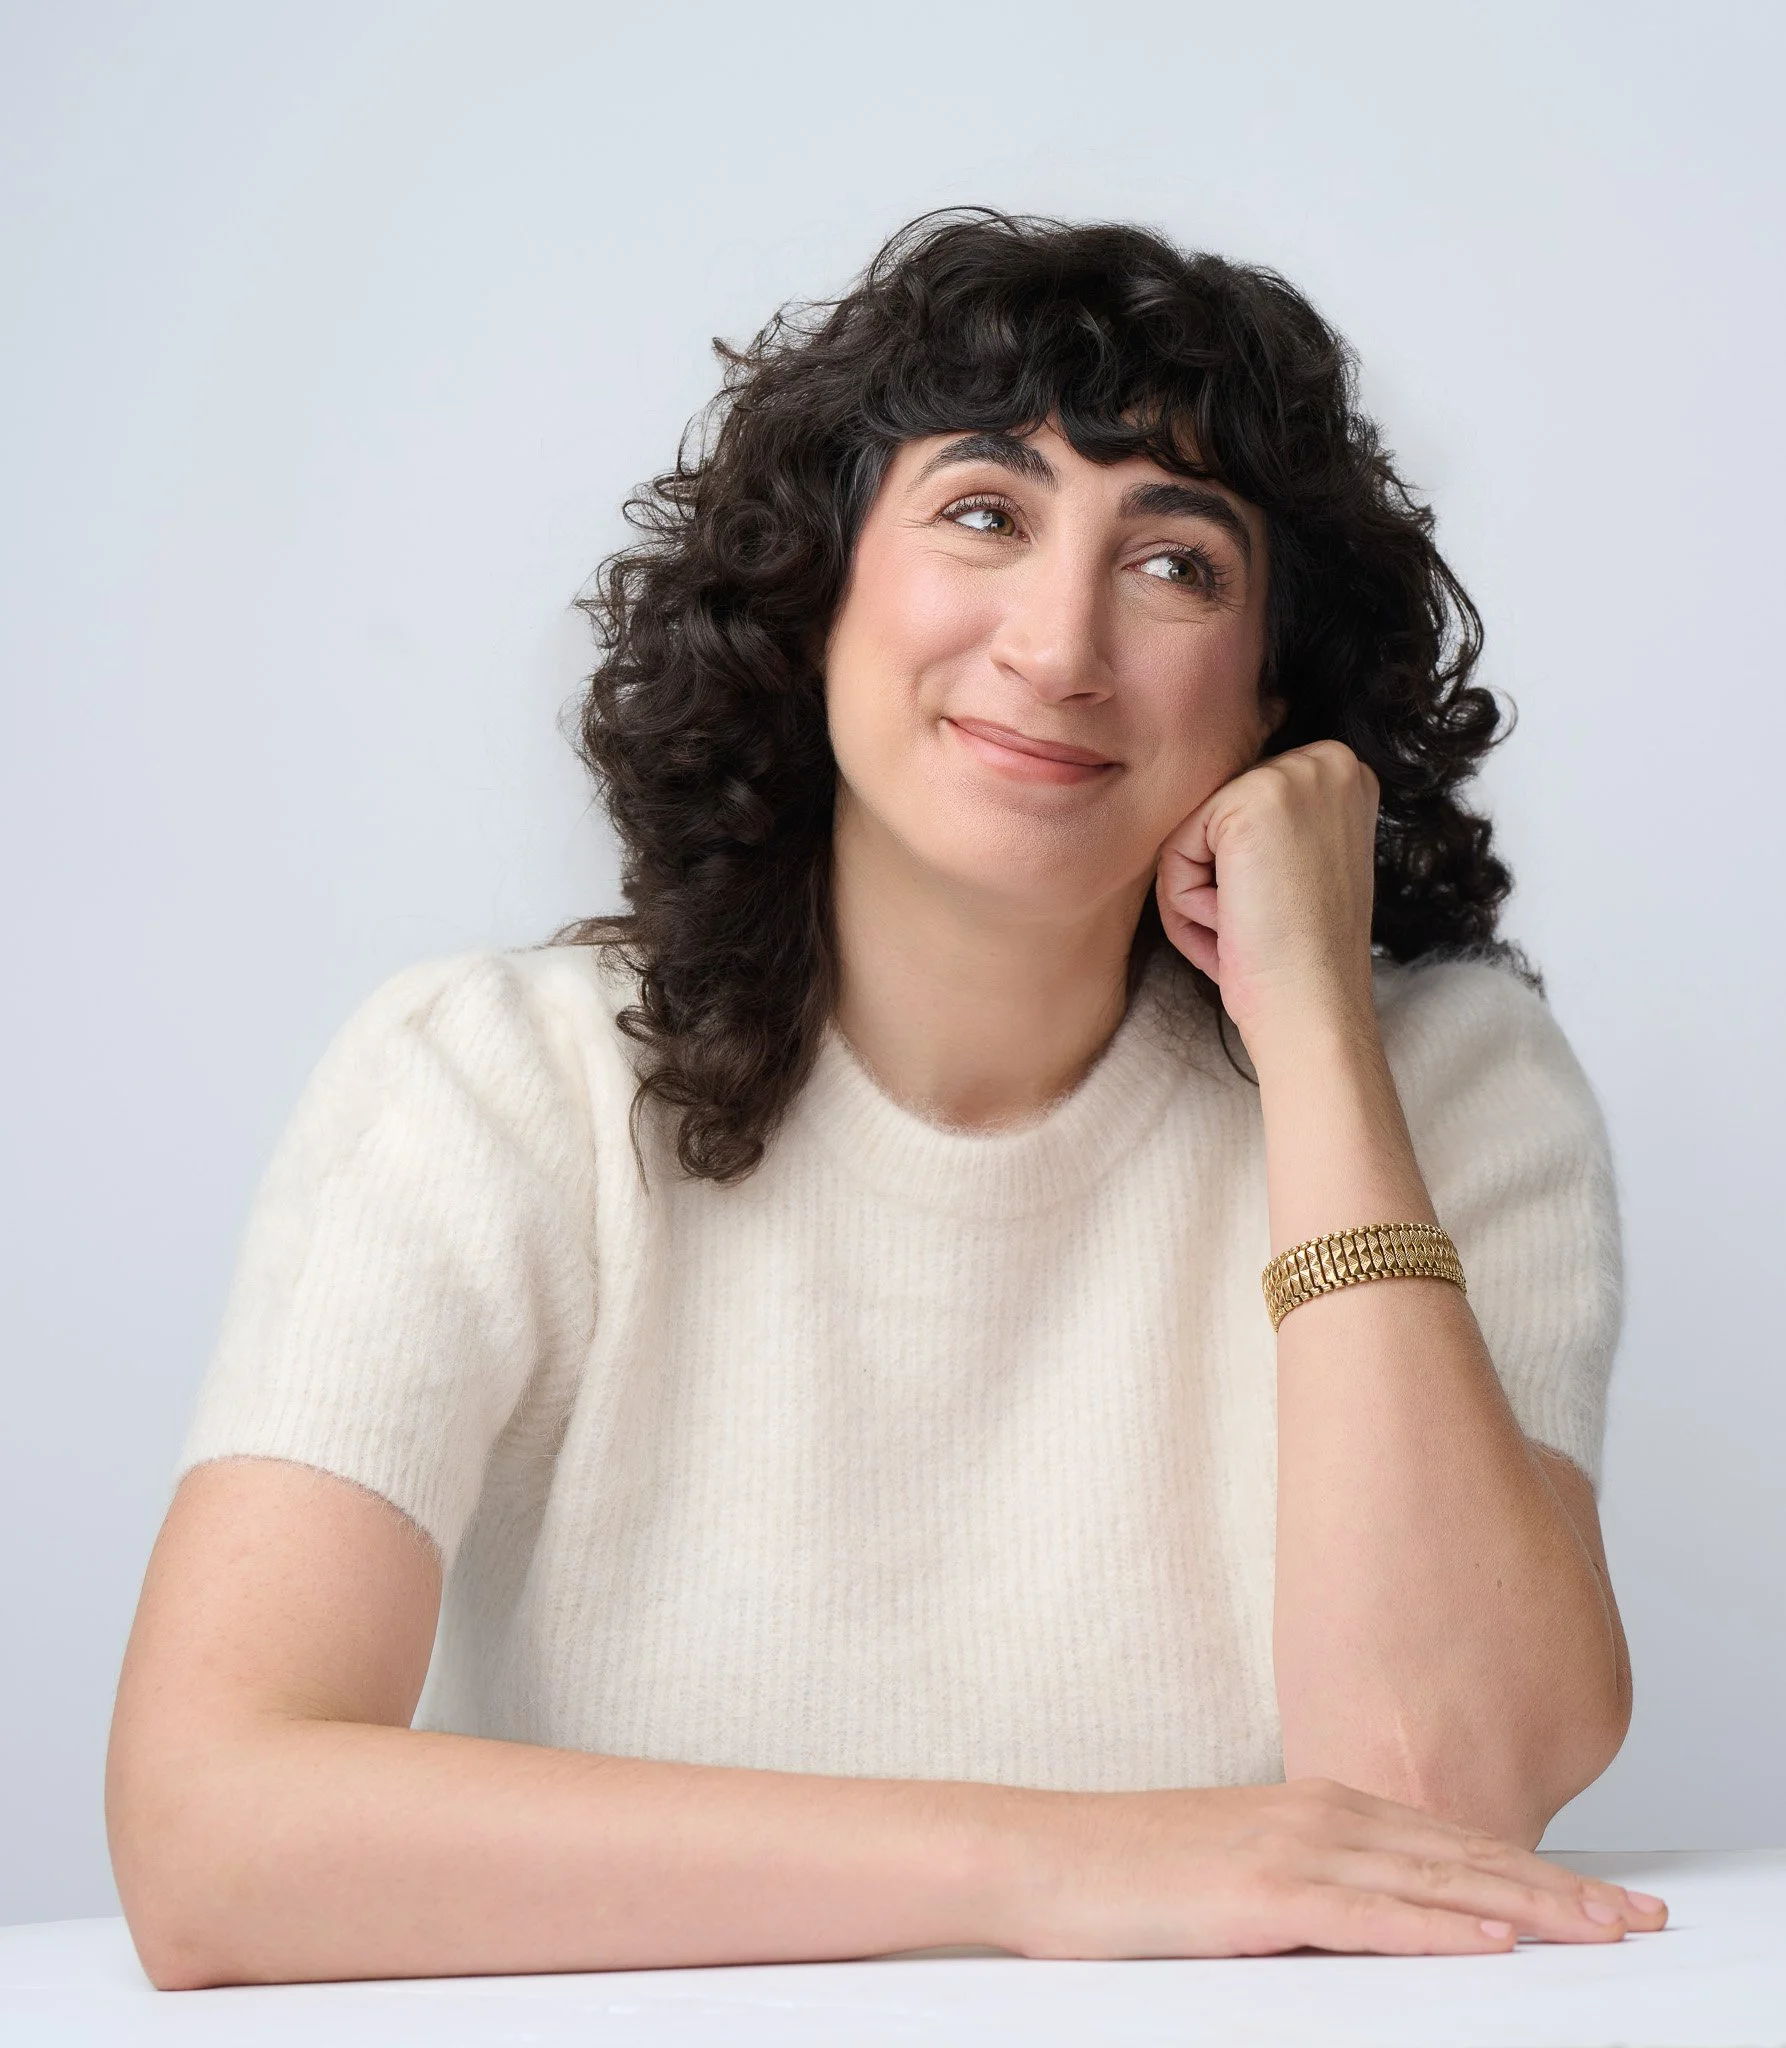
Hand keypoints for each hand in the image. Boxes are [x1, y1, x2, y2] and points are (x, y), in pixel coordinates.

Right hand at [993, 1777, 1668, 1958]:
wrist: (1041, 1855)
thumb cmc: (1130, 1872)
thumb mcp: (1240, 1869)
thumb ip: (1316, 1885)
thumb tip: (1383, 1919)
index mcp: (1320, 1807)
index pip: (1453, 1841)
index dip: (1537, 1869)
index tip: (1605, 1898)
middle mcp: (1321, 1815)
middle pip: (1465, 1855)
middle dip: (1562, 1890)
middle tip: (1642, 1917)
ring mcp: (1292, 1850)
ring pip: (1438, 1881)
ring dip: (1531, 1907)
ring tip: (1605, 1930)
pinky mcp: (1262, 1894)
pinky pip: (1371, 1917)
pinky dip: (1442, 1927)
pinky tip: (1495, 1939)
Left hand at [1155, 740, 1379, 1054]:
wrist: (1314, 1011)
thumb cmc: (1299, 960)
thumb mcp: (1301, 867)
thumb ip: (1272, 826)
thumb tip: (1210, 815)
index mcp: (1345, 775)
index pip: (1242, 806)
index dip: (1241, 874)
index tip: (1278, 914)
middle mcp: (1329, 762)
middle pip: (1214, 815)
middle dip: (1217, 883)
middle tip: (1260, 929)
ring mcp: (1294, 776)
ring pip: (1190, 833)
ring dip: (1199, 897)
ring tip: (1247, 931)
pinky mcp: (1250, 804)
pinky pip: (1173, 849)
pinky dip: (1184, 902)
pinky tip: (1232, 927)